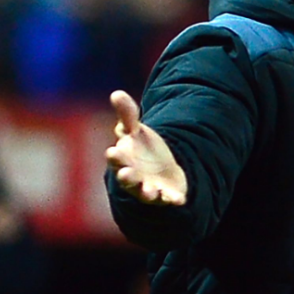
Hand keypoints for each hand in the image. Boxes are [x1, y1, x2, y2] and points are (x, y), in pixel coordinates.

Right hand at [105, 90, 187, 206]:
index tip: (113, 151)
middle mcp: (133, 177)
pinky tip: (179, 200)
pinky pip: (169, 200)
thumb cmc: (142, 150)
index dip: (115, 156)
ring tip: (149, 190)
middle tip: (125, 172)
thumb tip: (116, 93)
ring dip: (146, 192)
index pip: (117, 158)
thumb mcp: (137, 131)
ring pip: (145, 193)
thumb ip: (128, 115)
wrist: (161, 170)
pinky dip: (173, 200)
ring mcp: (149, 188)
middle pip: (127, 179)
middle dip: (126, 176)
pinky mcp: (166, 195)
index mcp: (124, 160)